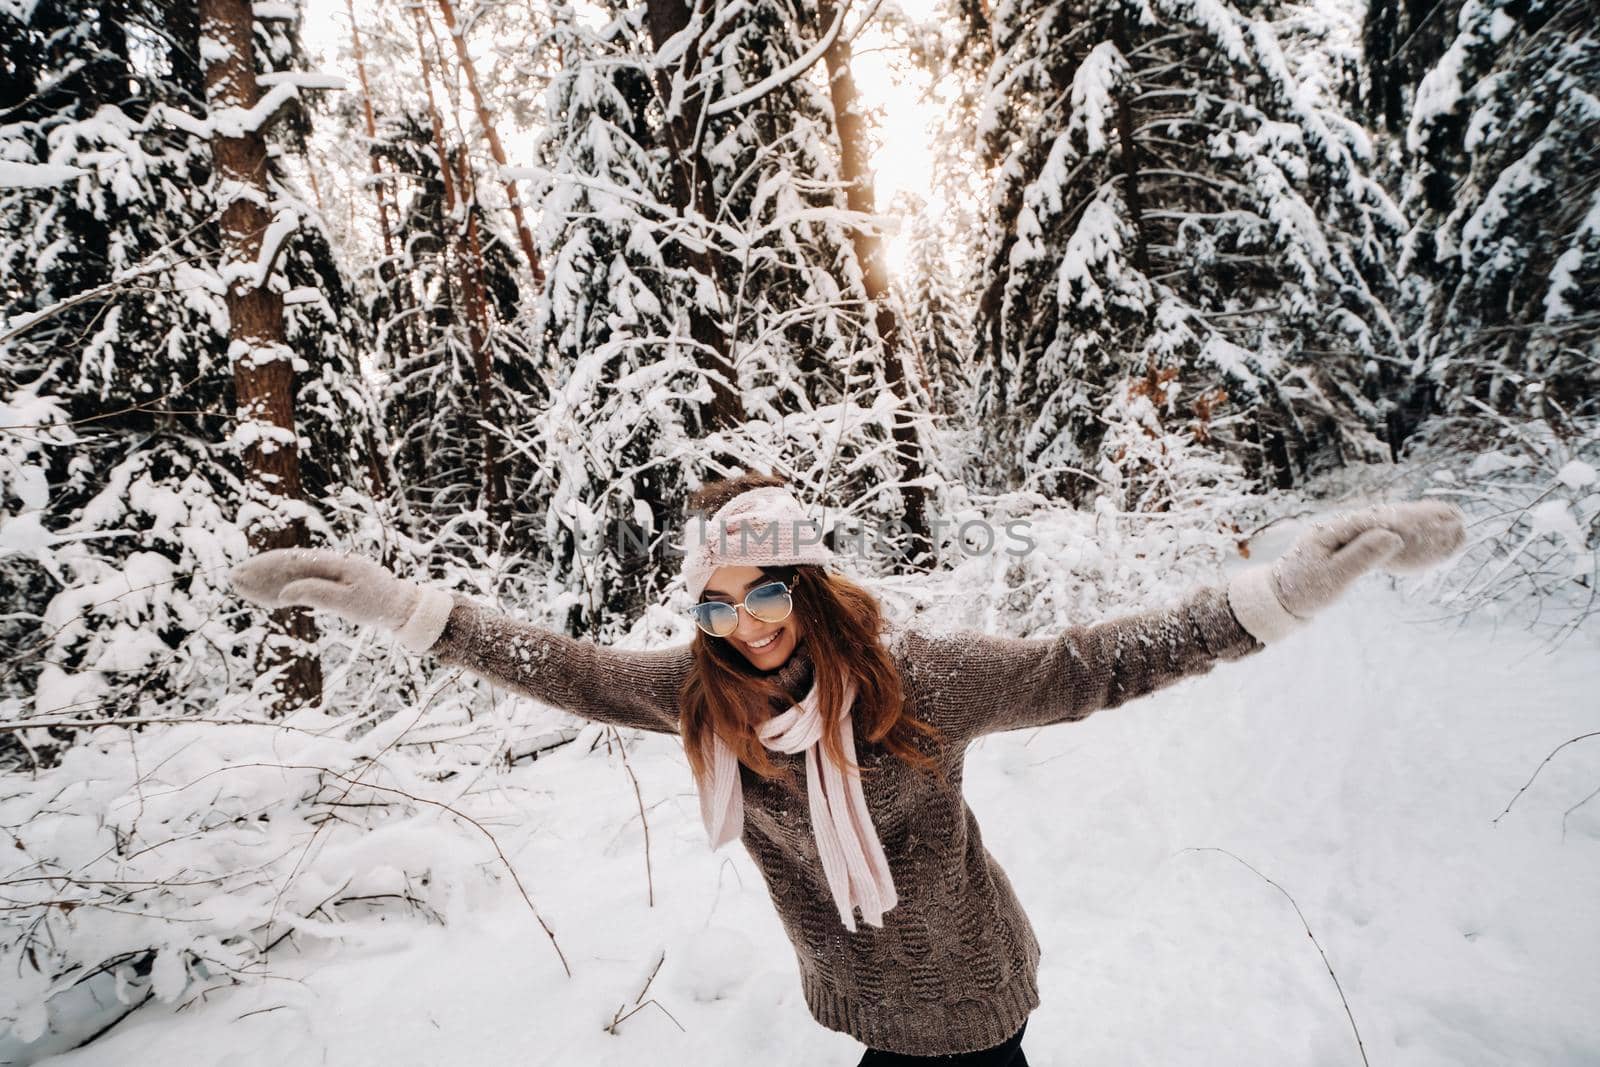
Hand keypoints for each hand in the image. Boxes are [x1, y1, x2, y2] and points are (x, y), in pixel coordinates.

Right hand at [228, 548, 455, 651]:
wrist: (401, 606)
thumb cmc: (378, 605)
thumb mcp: (349, 603)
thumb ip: (317, 595)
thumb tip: (285, 593)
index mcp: (334, 563)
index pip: (293, 563)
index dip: (266, 568)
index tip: (245, 573)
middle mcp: (329, 563)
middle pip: (288, 564)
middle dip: (260, 570)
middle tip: (232, 577)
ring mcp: (330, 572)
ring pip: (293, 573)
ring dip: (268, 578)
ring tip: (243, 584)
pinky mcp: (332, 583)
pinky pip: (303, 582)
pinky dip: (283, 587)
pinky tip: (268, 596)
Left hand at [1229, 500, 1465, 641]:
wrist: (1280, 598)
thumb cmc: (1303, 589)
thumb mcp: (1332, 577)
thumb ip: (1362, 556)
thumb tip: (1393, 536)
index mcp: (1340, 528)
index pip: (1386, 517)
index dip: (1417, 517)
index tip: (1444, 518)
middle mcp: (1346, 526)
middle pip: (1392, 516)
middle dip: (1425, 516)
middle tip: (1458, 516)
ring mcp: (1348, 536)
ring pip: (1390, 526)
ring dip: (1419, 524)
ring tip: (1451, 521)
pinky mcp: (1351, 548)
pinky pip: (1383, 539)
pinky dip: (1406, 538)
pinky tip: (1425, 540)